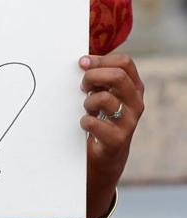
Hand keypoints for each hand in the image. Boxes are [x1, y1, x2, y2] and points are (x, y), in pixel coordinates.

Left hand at [79, 54, 144, 217]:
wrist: (104, 157)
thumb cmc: (101, 120)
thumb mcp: (103, 96)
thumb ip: (98, 79)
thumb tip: (82, 60)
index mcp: (133, 88)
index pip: (125, 63)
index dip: (100, 60)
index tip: (82, 64)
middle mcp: (135, 103)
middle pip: (117, 76)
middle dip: (93, 77)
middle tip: (82, 87)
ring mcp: (129, 122)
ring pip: (105, 99)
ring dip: (88, 102)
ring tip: (86, 109)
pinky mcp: (117, 140)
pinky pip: (94, 122)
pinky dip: (84, 121)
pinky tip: (84, 124)